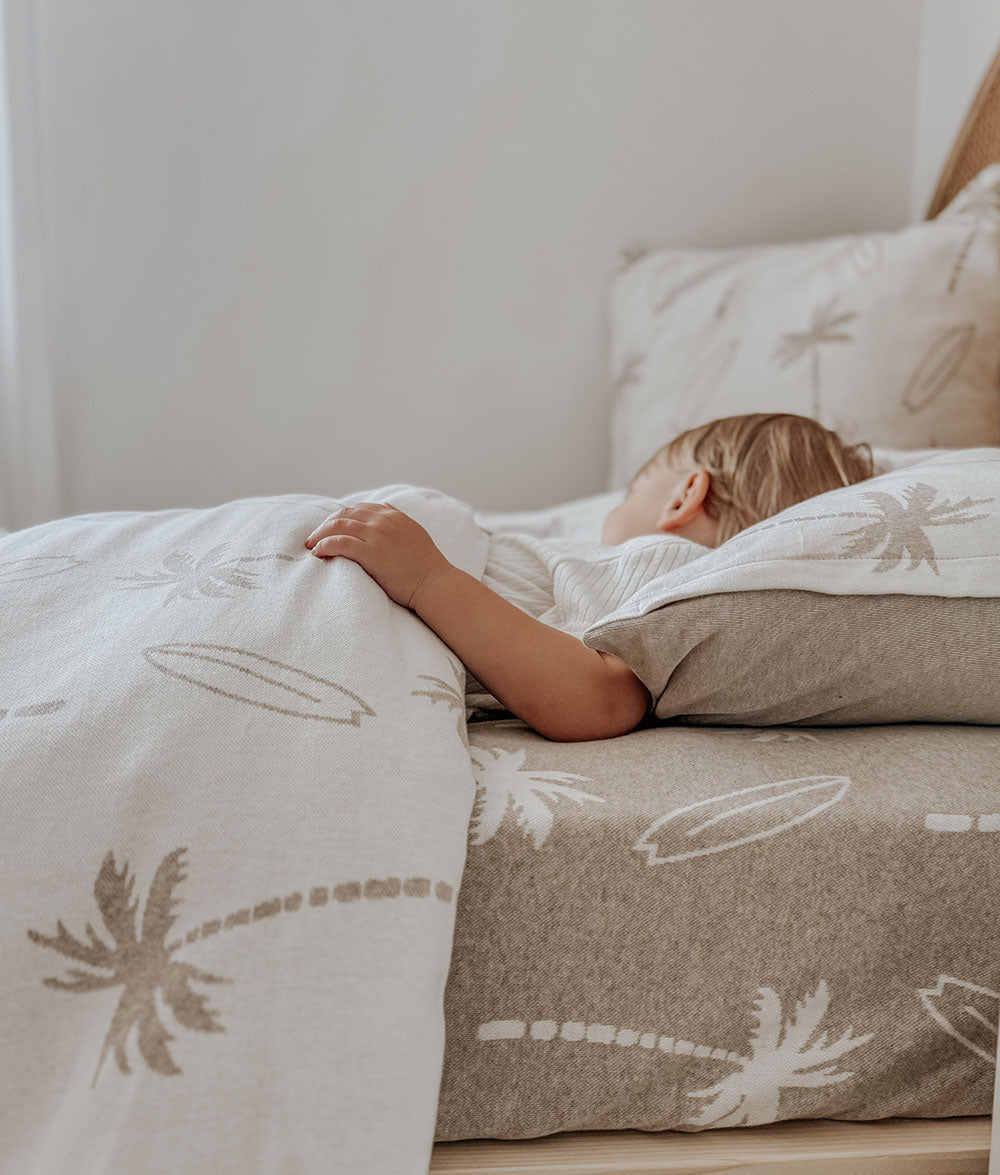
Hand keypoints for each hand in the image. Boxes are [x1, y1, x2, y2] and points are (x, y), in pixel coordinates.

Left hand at [304, 502, 452, 609]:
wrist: (434, 584)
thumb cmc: (425, 566)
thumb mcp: (414, 534)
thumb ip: (397, 522)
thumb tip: (385, 511)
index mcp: (392, 515)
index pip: (357, 508)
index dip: (339, 518)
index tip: (330, 530)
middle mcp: (383, 521)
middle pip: (344, 514)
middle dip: (325, 525)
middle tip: (314, 539)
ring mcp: (377, 536)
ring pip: (338, 526)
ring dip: (320, 535)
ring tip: (312, 546)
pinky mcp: (372, 553)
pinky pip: (340, 543)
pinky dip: (325, 545)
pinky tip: (318, 553)